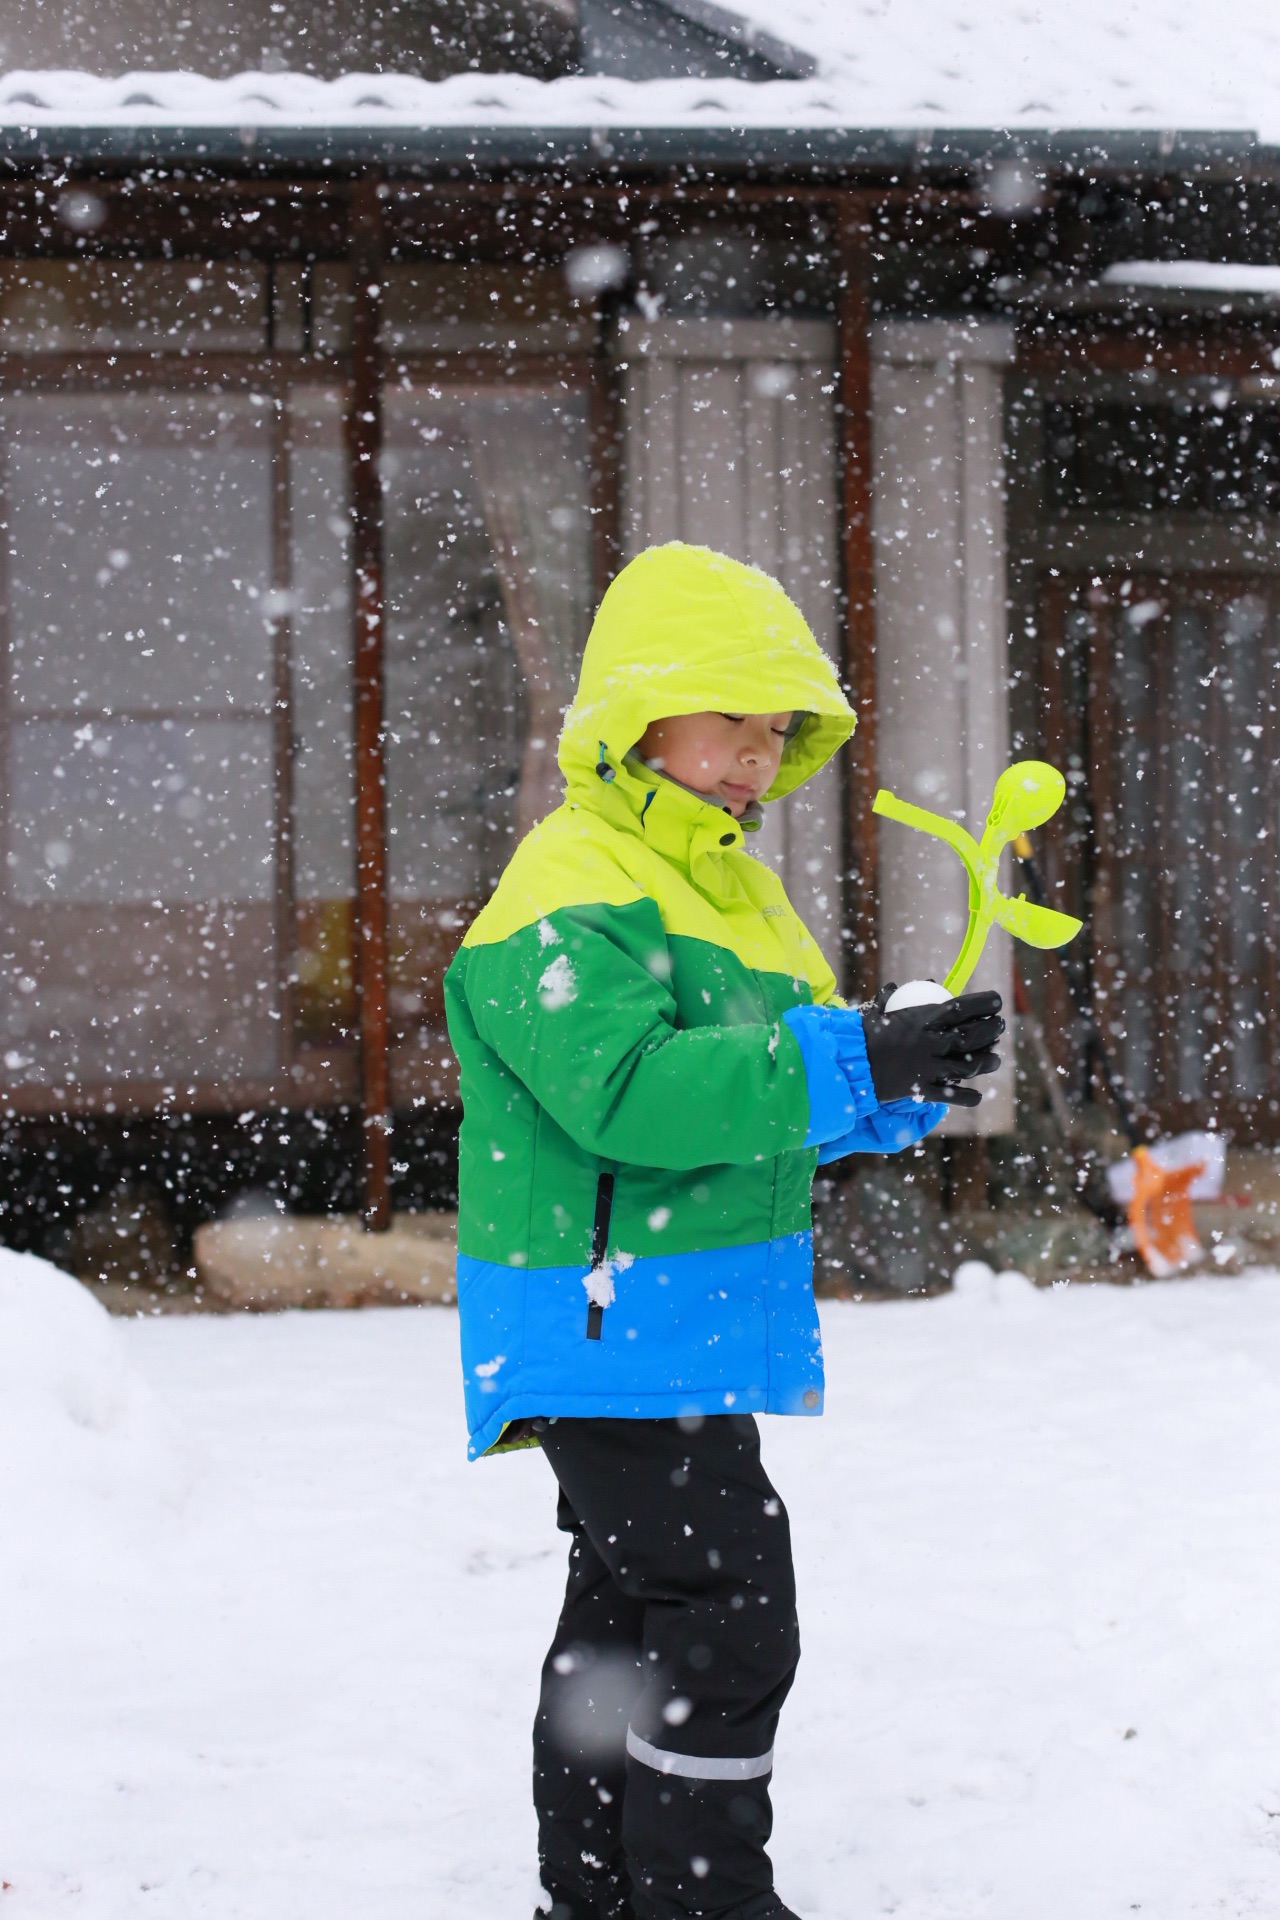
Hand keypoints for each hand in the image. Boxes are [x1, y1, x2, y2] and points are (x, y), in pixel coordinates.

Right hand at [859, 983, 1003, 1107]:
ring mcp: (930, 1067)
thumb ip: (893, 997)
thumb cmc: (863, 1034)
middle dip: (992, 1030)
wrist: (850, 1064)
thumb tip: (903, 986)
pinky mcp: (923, 1089)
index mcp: (924, 1019)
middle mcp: (933, 1042)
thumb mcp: (878, 1009)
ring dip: (987, 1062)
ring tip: (995, 1059)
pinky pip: (951, 1095)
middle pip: (974, 1036)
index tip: (997, 1002)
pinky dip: (966, 1097)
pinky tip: (975, 1096)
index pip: (964, 1007)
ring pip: (969, 1066)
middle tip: (999, 1028)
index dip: (985, 1004)